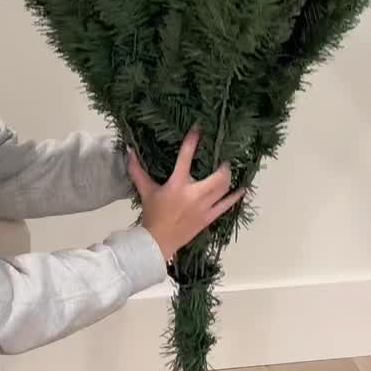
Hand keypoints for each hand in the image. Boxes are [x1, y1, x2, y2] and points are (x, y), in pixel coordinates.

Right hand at [126, 130, 242, 265]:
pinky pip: (227, 205)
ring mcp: (204, 207)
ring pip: (224, 189)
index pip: (186, 157)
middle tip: (222, 161)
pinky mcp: (209, 217)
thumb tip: (129, 152)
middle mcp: (194, 194)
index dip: (192, 141)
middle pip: (217, 176)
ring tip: (228, 171)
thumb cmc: (152, 214)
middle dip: (223, 166)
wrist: (157, 242)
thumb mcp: (145, 190)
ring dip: (228, 178)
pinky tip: (242, 189)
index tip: (198, 129)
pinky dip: (235, 196)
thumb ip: (137, 171)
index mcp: (177, 184)